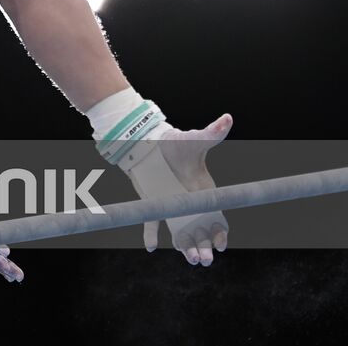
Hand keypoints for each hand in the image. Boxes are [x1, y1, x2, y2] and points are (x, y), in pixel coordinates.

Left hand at [128, 114, 232, 265]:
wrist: (149, 142)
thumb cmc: (176, 143)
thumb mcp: (195, 139)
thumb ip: (213, 132)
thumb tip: (227, 118)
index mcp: (204, 191)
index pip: (216, 217)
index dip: (220, 233)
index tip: (220, 244)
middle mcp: (189, 202)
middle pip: (200, 231)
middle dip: (204, 246)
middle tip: (204, 260)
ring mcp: (171, 205)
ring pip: (181, 232)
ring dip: (185, 246)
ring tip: (190, 259)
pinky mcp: (154, 204)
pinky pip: (152, 223)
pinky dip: (150, 234)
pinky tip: (150, 246)